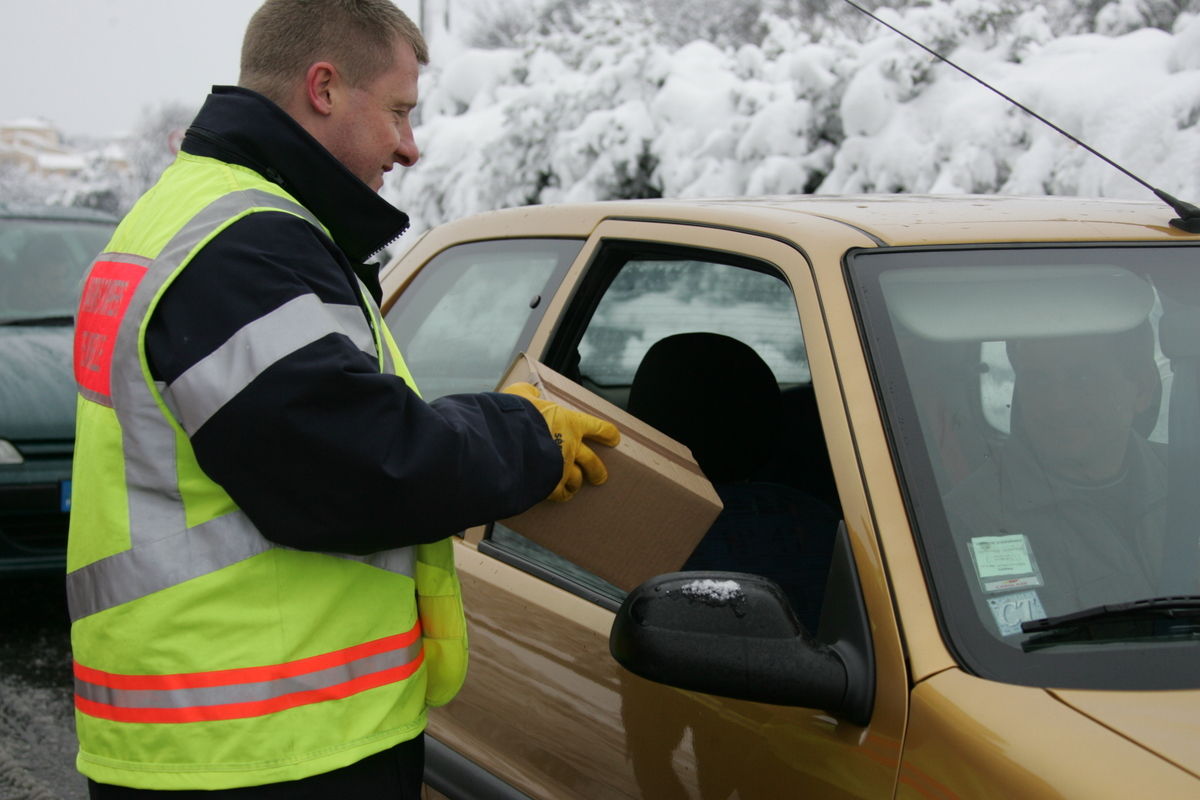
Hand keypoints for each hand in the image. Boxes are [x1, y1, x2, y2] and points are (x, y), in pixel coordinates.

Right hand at [502, 382, 620, 501]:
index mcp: (569, 423)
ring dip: (577, 483)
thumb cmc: (516, 415)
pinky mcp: (550, 482)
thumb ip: (529, 394)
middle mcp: (570, 446)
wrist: (508, 439)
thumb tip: (530, 393)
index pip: (597, 427)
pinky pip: (559, 492)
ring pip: (577, 479)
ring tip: (575, 487)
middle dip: (597, 470)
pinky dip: (561, 494)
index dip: (607, 434)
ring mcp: (562, 466)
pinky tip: (559, 495)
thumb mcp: (521, 395)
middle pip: (591, 461)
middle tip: (601, 476)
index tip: (614, 439)